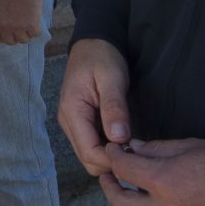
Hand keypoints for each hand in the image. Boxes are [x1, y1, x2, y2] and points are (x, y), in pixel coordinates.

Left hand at [0, 0, 46, 44]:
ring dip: (26, 33)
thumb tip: (4, 22)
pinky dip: (36, 29)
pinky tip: (35, 21)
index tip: (7, 32)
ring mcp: (18, 27)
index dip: (2, 35)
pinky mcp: (32, 24)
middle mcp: (4, 27)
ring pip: (24, 40)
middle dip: (15, 35)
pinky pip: (35, 34)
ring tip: (28, 24)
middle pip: (10, 41)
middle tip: (19, 27)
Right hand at [59, 38, 132, 176]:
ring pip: (90, 156)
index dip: (113, 159)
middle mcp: (68, 122)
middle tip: (136, 149)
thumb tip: (119, 139)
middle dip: (112, 161)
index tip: (135, 151)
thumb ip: (114, 107)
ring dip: (110, 156)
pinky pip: (92, 145)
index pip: (89, 153)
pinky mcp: (80, 123)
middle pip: (88, 160)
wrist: (92, 43)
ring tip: (131, 144)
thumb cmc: (102, 57)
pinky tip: (123, 139)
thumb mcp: (112, 77)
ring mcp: (72, 124)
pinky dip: (108, 148)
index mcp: (72, 111)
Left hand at [101, 138, 204, 205]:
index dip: (113, 157)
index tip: (112, 152)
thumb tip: (133, 149)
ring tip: (136, 200)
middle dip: (111, 188)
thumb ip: (159, 149)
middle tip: (110, 178)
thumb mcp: (195, 145)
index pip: (123, 169)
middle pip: (120, 204)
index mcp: (164, 182)